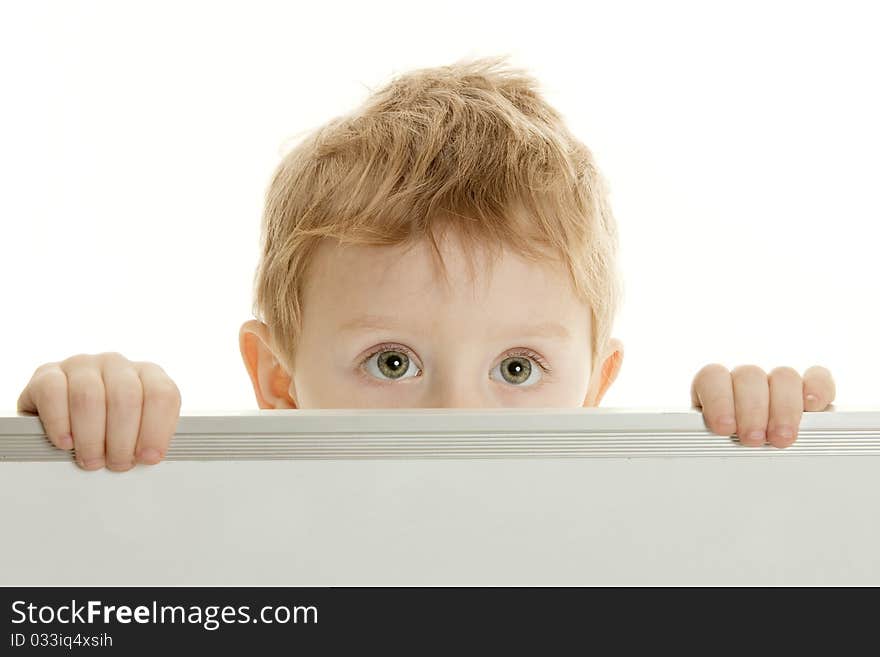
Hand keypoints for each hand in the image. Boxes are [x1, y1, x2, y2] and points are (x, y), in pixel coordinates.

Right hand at [17, 352, 181, 469]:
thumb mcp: (135, 428)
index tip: (149, 456)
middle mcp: (116, 364)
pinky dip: (61, 423)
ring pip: (89, 397)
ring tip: (92, 460)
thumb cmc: (107, 425)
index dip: (157, 429)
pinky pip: (54, 393)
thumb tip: (150, 458)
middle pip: (126, 397)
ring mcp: (81, 365)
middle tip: (117, 463)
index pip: (162, 394)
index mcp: (147, 373)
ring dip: (92, 438)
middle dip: (123, 439)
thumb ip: (147, 437)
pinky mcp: (47, 374)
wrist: (59, 414)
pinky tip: (66, 442)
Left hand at [691, 364, 835, 447]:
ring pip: (783, 376)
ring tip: (781, 437)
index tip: (724, 427)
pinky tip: (813, 407)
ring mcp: (777, 384)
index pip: (712, 376)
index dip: (718, 398)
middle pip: (749, 376)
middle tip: (754, 439)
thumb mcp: (712, 447)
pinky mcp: (809, 391)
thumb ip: (709, 440)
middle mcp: (745, 382)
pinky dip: (818, 389)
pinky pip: (818, 378)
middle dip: (752, 410)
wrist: (753, 466)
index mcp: (714, 389)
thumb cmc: (726, 453)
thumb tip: (703, 445)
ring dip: (783, 408)